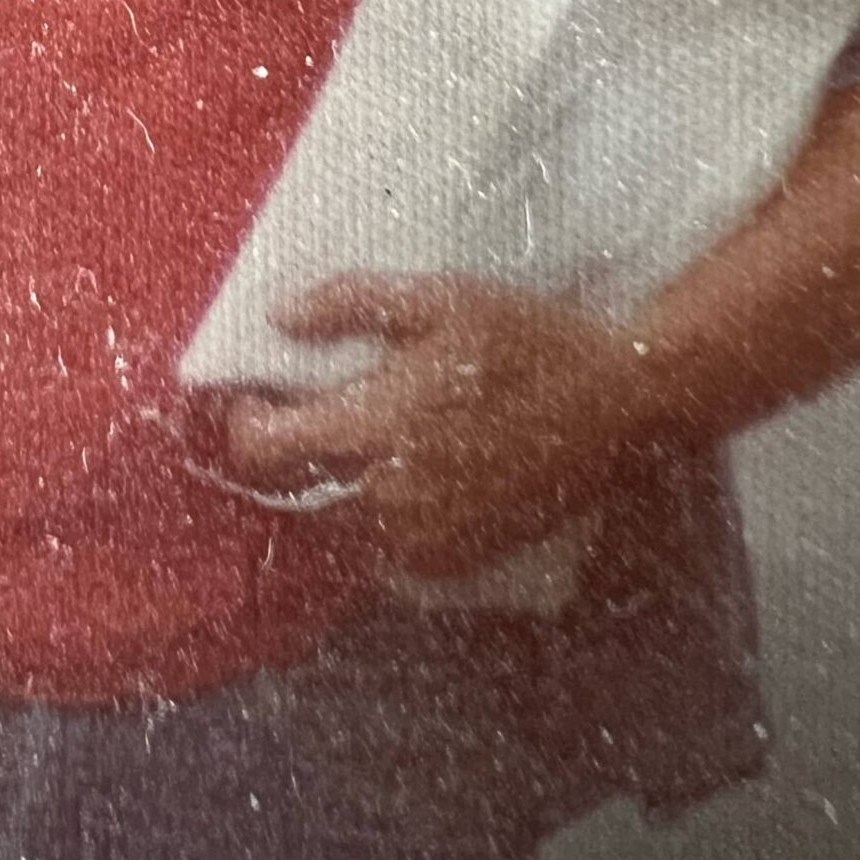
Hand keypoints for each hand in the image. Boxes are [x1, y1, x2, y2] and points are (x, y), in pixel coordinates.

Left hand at [223, 272, 664, 578]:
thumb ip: (351, 303)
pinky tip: (409, 474)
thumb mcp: (441, 297)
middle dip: (288, 457)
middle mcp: (391, 496)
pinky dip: (379, 517)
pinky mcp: (455, 561)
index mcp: (378, 426)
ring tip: (366, 443)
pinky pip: (385, 551)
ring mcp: (425, 539)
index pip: (265, 450)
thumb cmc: (524, 339)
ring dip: (333, 489)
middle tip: (312, 415)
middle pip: (294, 493)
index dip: (245, 423)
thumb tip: (278, 317)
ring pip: (337, 526)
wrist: (615, 404)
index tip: (256, 398)